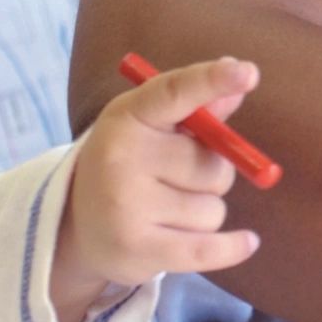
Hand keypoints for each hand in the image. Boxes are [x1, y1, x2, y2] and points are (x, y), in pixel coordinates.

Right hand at [51, 57, 264, 321]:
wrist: (73, 225)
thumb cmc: (131, 164)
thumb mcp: (154, 127)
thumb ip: (200, 108)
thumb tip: (241, 80)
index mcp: (130, 117)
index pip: (174, 92)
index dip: (212, 81)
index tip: (247, 72)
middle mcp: (122, 158)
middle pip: (214, 165)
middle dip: (210, 175)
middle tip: (174, 179)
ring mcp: (126, 205)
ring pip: (213, 209)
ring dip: (203, 212)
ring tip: (164, 211)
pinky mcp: (136, 249)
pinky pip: (208, 248)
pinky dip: (231, 248)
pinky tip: (247, 242)